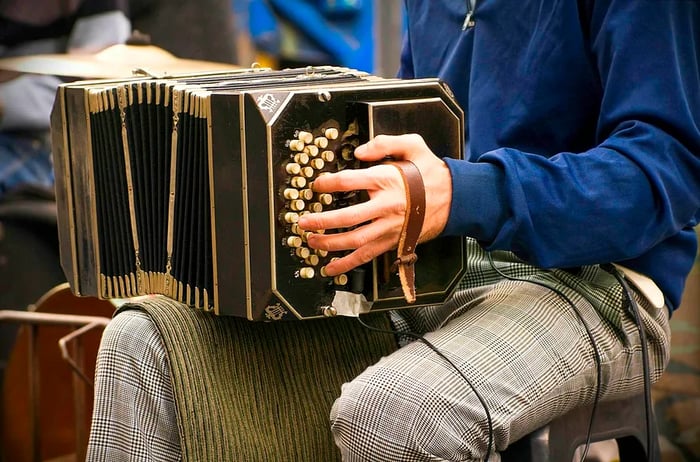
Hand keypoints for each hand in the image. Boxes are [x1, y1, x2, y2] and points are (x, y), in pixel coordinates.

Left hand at [297, 134, 452, 275]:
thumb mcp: (413, 145)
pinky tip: (331, 268)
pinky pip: (367, 256)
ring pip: (355, 240)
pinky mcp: (393, 241)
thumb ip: (385, 143)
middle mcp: (386, 206)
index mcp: (387, 180)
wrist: (455, 198)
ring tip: (311, 242)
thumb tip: (359, 152)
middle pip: (347, 216)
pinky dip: (348, 264)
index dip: (327, 183)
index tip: (317, 185)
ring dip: (329, 243)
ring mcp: (389, 227)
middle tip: (303, 222)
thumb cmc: (431, 172)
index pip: (348, 181)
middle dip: (321, 221)